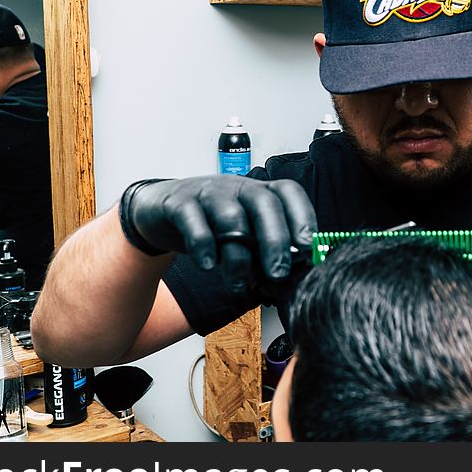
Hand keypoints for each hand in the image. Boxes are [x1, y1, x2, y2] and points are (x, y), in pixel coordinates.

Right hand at [119, 176, 316, 288]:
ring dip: (238, 256)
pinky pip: (193, 221)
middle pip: (264, 203)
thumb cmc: (212, 226)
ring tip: (238, 284)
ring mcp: (208, 193)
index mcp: (259, 192)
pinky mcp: (179, 203)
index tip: (309, 246)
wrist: (161, 211)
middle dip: (275, 240)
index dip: (303, 216)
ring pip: (231, 217)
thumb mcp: (243, 237)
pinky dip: (203, 245)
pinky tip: (208, 266)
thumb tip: (288, 282)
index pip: (288, 193)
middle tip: (278, 274)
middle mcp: (238, 188)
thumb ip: (264, 253)